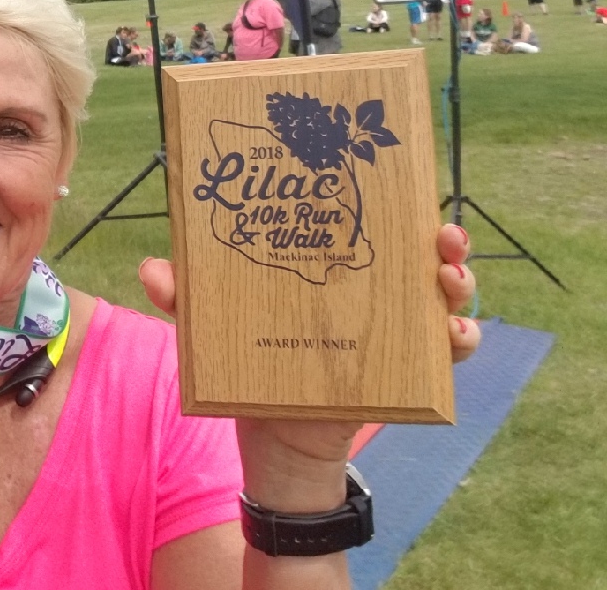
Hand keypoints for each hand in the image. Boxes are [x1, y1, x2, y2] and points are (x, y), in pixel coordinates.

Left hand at [139, 223, 479, 509]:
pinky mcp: (407, 370)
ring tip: (450, 280)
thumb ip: (184, 296)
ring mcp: (396, 328)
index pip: (369, 220)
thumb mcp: (212, 321)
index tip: (400, 183)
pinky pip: (449, 354)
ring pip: (443, 295)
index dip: (391, 199)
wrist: (270, 432)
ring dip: (459, 282)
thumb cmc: (249, 356)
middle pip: (419, 252)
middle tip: (443, 234)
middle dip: (442, 238)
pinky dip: (462, 340)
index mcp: (332, 263)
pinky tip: (456, 336)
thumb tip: (153, 271)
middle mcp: (373, 289)